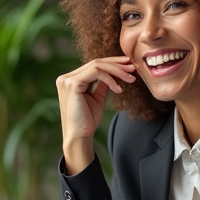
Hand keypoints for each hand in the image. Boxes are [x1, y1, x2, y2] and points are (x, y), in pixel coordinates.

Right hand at [55, 57, 135, 174]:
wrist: (79, 136)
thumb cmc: (87, 121)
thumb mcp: (97, 98)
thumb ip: (102, 84)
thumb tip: (114, 72)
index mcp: (70, 80)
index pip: (93, 65)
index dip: (112, 64)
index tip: (128, 66)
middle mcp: (66, 78)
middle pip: (95, 62)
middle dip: (117, 64)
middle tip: (133, 67)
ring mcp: (67, 80)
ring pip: (97, 66)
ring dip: (117, 70)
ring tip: (130, 78)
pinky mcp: (72, 84)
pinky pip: (97, 73)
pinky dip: (110, 79)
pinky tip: (119, 89)